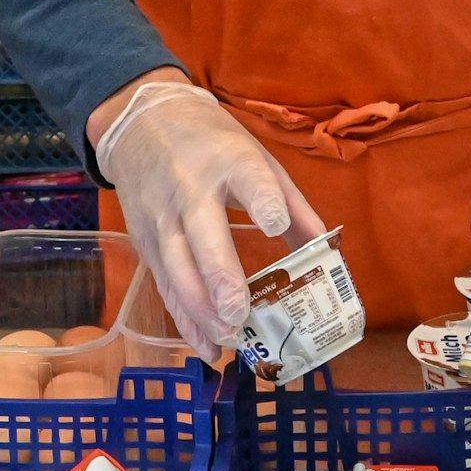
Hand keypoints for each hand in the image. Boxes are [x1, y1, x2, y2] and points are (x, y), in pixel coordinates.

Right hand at [94, 77, 324, 356]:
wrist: (141, 123)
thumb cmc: (211, 142)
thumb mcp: (257, 157)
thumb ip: (293, 205)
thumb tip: (329, 253)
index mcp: (229, 161)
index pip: (247, 181)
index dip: (261, 202)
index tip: (274, 224)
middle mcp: (190, 191)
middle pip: (202, 239)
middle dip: (220, 281)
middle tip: (240, 315)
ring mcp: (161, 219)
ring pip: (177, 271)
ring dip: (201, 311)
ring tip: (229, 339)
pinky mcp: (144, 242)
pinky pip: (164, 286)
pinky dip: (184, 320)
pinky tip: (206, 346)